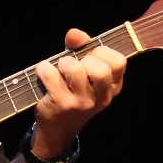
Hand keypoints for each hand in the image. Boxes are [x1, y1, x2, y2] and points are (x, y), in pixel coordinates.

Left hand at [31, 28, 127, 158]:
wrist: (58, 128)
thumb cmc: (72, 93)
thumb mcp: (84, 72)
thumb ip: (82, 48)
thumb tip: (74, 34)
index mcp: (113, 87)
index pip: (119, 62)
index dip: (102, 52)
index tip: (90, 56)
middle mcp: (102, 97)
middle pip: (100, 68)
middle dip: (83, 59)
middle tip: (75, 66)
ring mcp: (82, 103)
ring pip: (75, 69)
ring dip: (62, 63)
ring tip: (59, 71)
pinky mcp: (62, 104)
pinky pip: (51, 75)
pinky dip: (43, 69)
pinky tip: (44, 74)